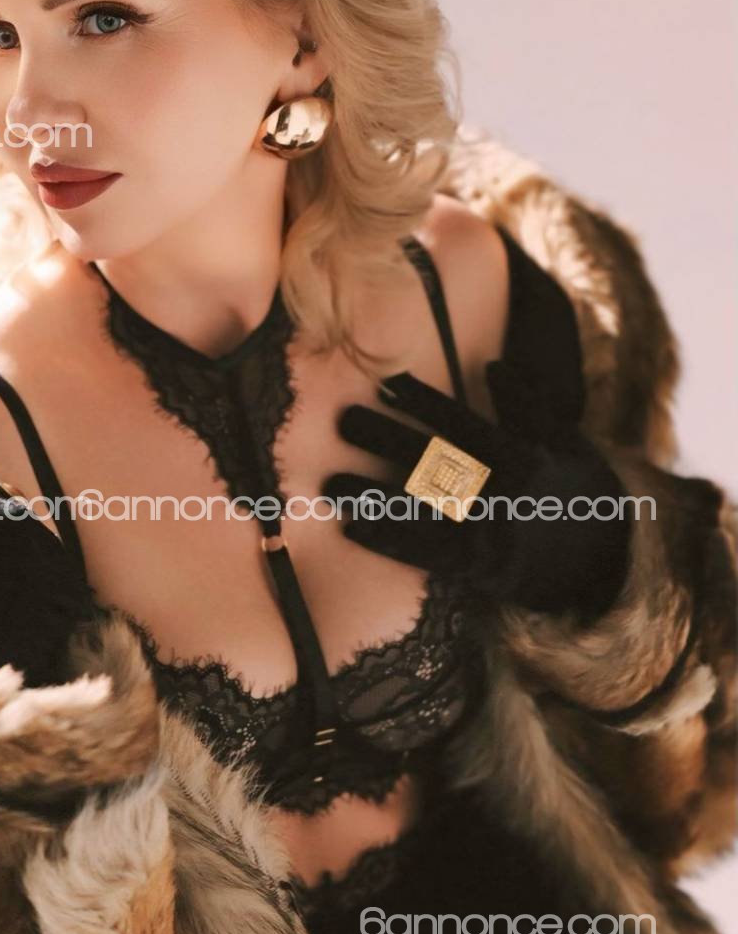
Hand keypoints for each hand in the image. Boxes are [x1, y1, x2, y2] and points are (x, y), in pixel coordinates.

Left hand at [322, 359, 631, 621]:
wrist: (602, 565)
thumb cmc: (577, 492)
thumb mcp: (564, 443)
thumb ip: (527, 407)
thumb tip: (496, 364)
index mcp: (521, 458)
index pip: (463, 423)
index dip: (424, 403)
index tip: (388, 384)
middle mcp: (499, 495)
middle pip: (429, 461)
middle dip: (383, 439)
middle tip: (341, 421)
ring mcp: (485, 535)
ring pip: (417, 510)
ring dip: (371, 495)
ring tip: (330, 482)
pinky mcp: (475, 570)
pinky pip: (422, 554)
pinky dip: (386, 541)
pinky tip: (351, 527)